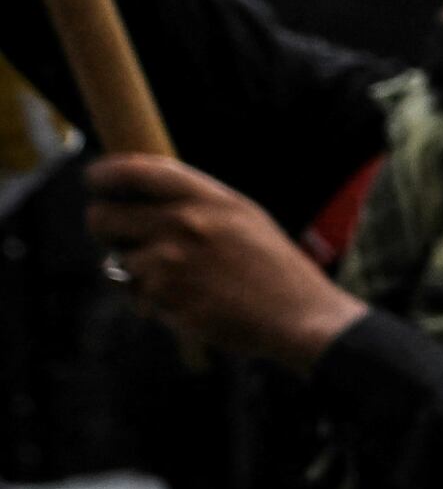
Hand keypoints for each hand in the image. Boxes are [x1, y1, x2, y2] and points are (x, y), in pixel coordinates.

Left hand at [86, 155, 365, 367]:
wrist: (301, 317)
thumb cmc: (276, 269)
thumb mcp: (245, 218)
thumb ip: (197, 202)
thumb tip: (144, 196)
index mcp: (208, 198)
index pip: (136, 171)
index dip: (105, 173)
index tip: (95, 180)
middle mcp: (184, 224)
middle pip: (104, 216)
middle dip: (104, 227)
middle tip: (117, 236)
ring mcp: (170, 262)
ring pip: (117, 260)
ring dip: (136, 270)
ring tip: (178, 280)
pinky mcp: (164, 297)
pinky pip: (134, 293)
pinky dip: (150, 298)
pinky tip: (186, 300)